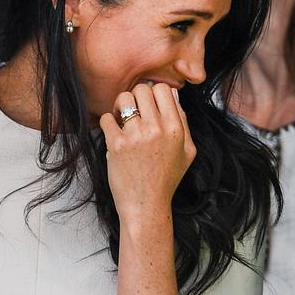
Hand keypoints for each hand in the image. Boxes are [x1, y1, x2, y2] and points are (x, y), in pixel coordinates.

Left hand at [99, 83, 195, 220]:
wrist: (146, 205)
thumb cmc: (166, 179)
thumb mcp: (188, 151)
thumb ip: (183, 122)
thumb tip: (172, 95)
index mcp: (175, 128)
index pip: (162, 89)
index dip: (154, 93)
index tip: (149, 105)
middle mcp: (157, 129)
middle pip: (142, 90)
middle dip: (136, 97)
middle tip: (133, 112)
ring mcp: (136, 136)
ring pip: (123, 99)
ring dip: (120, 106)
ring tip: (122, 120)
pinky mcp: (116, 144)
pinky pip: (106, 118)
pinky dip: (108, 123)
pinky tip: (114, 135)